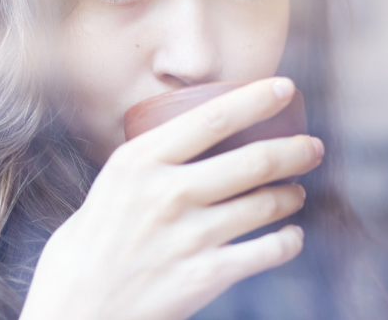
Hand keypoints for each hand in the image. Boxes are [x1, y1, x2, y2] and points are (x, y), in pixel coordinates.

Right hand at [21, 78, 323, 319]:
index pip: (212, 118)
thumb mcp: (108, 188)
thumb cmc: (86, 250)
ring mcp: (189, 236)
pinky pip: (266, 253)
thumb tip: (186, 144)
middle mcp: (167, 193)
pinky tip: (291, 237)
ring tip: (296, 193)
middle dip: (294, 151)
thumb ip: (146, 167)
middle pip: (252, 161)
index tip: (285, 89)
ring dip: (290, 196)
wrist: (75, 311)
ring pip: (265, 206)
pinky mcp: (204, 276)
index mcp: (139, 162)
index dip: (256, 100)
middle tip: (312, 148)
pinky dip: (287, 242)